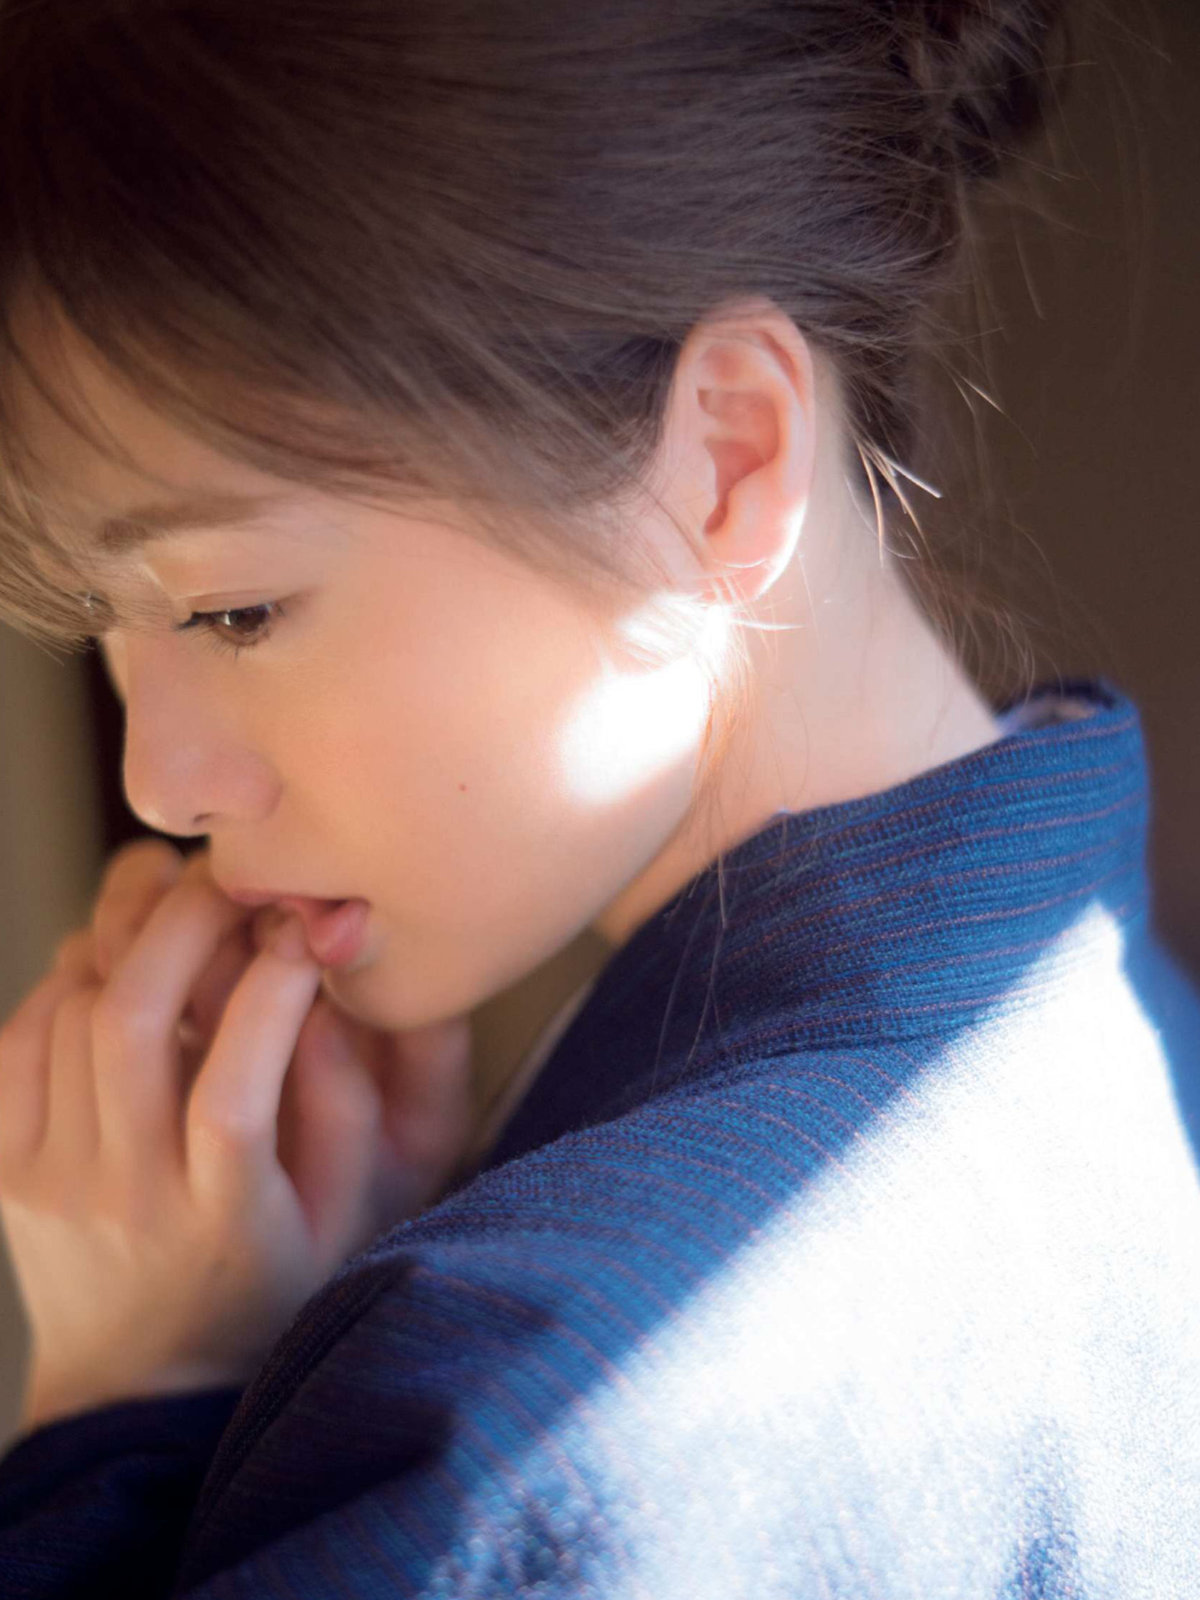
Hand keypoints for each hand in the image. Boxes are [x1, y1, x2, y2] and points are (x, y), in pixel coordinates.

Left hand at [0, 839, 475, 1437]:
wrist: (147, 1388)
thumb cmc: (275, 1286)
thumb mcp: (348, 1218)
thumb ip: (346, 1108)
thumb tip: (326, 993)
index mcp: (227, 1223)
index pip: (235, 1097)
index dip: (271, 994)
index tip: (305, 931)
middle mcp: (128, 1203)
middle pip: (132, 1025)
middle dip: (187, 921)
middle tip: (232, 876)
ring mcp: (52, 1186)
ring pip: (69, 1014)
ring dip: (127, 940)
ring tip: (180, 915)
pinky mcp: (5, 1173)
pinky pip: (15, 1041)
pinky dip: (63, 982)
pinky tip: (114, 973)